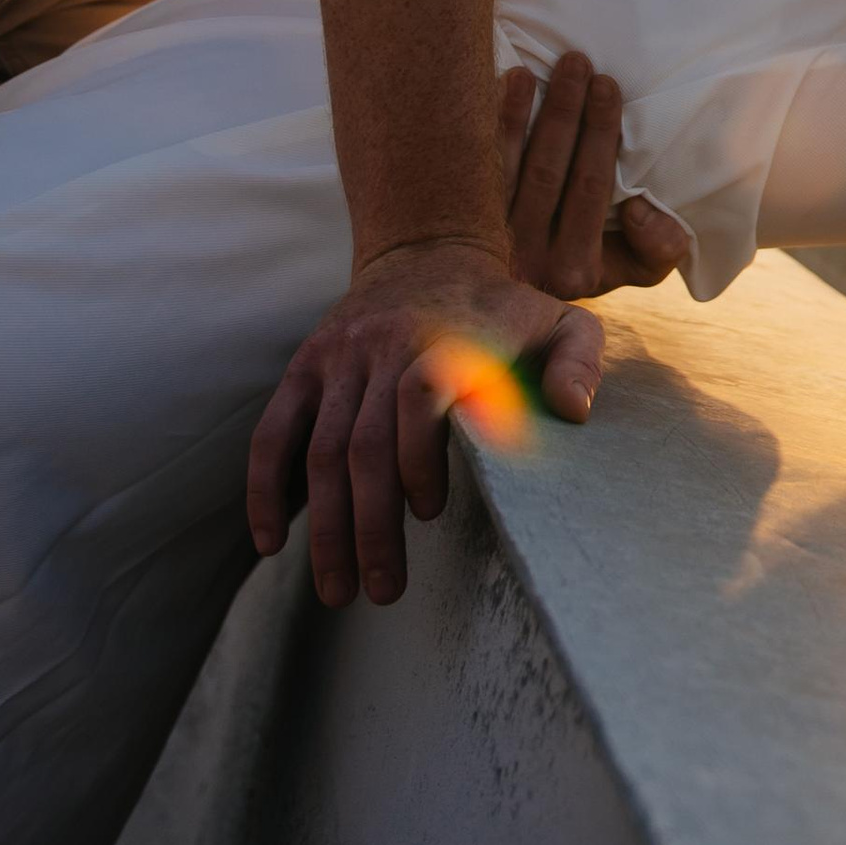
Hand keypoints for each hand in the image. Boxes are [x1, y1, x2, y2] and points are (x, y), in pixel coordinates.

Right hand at [246, 237, 606, 609]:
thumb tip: (573, 411)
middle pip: (363, 442)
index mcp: (445, 338)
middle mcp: (382, 347)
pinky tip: (271, 542)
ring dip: (325, 526)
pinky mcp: (304, 369)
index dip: (418, 456)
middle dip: (369, 524)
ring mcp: (337, 360)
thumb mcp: (562, 320)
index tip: (430, 512)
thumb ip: (579, 360)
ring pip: (318, 450)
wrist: (427, 253)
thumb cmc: (505, 310)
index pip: (419, 395)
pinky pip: (273, 433)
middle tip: (382, 591)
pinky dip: (266, 488)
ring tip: (338, 590)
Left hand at [498, 51, 692, 301]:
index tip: (607, 87)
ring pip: (513, 167)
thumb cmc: (593, 263)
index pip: (592, 191)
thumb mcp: (638, 269)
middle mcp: (531, 259)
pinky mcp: (462, 224)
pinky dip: (495, 125)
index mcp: (578, 269)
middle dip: (568, 112)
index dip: (599, 137)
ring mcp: (491, 242)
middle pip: (551, 172)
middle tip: (580, 63)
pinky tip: (508, 84)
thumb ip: (660, 244)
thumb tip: (639, 204)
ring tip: (547, 66)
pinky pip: (479, 169)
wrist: (515, 302)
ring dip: (530, 111)